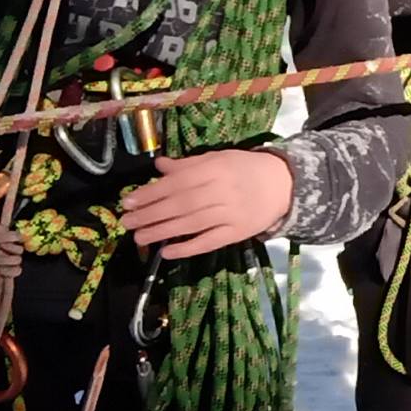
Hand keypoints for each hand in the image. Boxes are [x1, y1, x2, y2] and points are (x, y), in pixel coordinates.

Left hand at [121, 151, 293, 258]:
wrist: (284, 184)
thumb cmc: (246, 168)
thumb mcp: (218, 159)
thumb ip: (189, 165)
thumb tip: (159, 166)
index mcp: (215, 169)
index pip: (177, 182)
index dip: (151, 193)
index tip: (128, 201)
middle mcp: (222, 190)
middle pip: (181, 204)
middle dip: (151, 214)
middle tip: (126, 222)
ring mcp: (231, 214)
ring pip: (191, 224)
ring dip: (162, 231)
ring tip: (139, 237)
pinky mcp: (238, 233)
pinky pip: (210, 242)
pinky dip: (188, 248)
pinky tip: (168, 252)